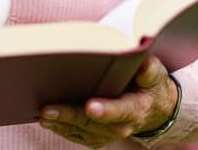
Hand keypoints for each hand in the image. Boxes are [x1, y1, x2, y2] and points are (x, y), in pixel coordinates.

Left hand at [39, 55, 177, 146]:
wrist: (153, 109)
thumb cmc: (150, 85)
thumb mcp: (155, 74)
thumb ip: (148, 69)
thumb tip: (141, 61)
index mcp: (135, 109)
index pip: (120, 111)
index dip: (106, 110)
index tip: (91, 106)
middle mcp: (121, 126)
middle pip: (92, 123)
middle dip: (69, 116)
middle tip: (47, 109)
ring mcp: (107, 134)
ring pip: (80, 131)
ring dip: (60, 124)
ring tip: (42, 114)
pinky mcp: (97, 137)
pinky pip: (77, 135)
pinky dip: (61, 128)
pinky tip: (47, 120)